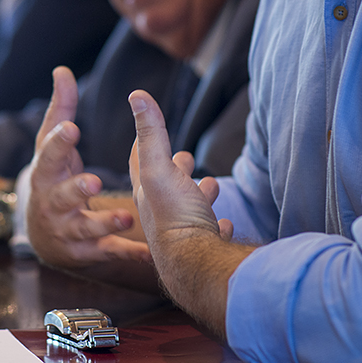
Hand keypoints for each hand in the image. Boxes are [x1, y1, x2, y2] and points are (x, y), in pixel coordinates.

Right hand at [25, 67, 150, 269]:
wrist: (41, 233)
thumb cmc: (50, 178)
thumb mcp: (50, 146)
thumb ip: (60, 109)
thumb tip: (62, 69)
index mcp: (45, 173)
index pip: (49, 155)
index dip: (59, 143)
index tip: (72, 127)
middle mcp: (52, 203)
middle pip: (62, 196)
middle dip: (77, 189)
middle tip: (94, 181)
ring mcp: (66, 230)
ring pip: (85, 228)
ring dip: (105, 223)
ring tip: (128, 218)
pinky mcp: (82, 252)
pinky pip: (106, 252)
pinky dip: (126, 253)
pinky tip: (146, 252)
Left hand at [128, 88, 249, 332]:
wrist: (196, 268)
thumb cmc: (175, 217)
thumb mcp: (161, 168)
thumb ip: (152, 133)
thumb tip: (137, 94)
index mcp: (147, 192)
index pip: (141, 161)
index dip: (144, 143)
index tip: (143, 132)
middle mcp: (161, 213)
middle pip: (168, 185)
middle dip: (177, 169)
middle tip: (184, 158)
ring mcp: (183, 234)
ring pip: (191, 209)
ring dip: (199, 196)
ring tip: (209, 186)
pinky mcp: (205, 252)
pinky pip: (211, 236)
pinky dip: (216, 227)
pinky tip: (224, 225)